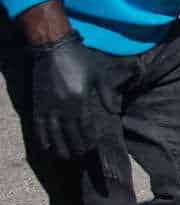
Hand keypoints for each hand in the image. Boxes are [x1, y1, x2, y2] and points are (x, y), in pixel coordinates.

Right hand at [28, 34, 110, 159]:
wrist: (53, 47)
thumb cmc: (80, 60)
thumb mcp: (99, 75)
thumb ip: (108, 95)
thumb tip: (116, 112)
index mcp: (80, 100)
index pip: (85, 127)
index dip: (89, 140)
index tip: (93, 149)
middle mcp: (63, 106)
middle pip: (70, 134)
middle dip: (76, 147)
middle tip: (82, 156)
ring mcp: (48, 105)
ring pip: (53, 133)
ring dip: (60, 147)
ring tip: (66, 157)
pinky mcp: (37, 103)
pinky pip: (38, 125)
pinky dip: (42, 137)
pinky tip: (46, 147)